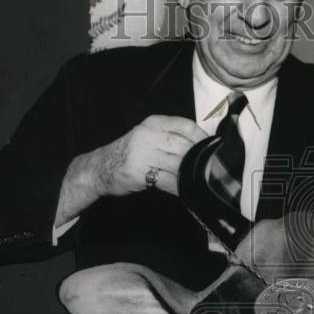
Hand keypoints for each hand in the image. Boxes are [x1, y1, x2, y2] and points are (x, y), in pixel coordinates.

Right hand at [93, 115, 207, 197]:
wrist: (100, 167)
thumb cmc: (129, 152)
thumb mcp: (147, 135)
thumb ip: (170, 136)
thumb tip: (200, 146)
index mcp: (153, 123)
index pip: (185, 126)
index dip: (202, 137)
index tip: (213, 147)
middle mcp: (147, 135)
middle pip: (184, 146)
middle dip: (199, 159)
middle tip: (212, 168)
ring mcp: (142, 154)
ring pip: (177, 163)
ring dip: (191, 174)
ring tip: (202, 180)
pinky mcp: (138, 173)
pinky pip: (166, 180)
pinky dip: (179, 186)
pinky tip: (187, 190)